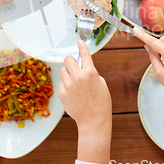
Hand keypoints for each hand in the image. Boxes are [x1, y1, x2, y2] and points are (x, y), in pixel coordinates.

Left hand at [59, 41, 111, 163]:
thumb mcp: (101, 84)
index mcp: (90, 73)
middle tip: (74, 67)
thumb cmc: (101, 103)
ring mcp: (69, 85)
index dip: (82, 47)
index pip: (84, 54)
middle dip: (71, 62)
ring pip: (63, 71)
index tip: (79, 42)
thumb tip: (83, 67)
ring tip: (75, 83)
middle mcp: (78, 77)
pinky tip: (73, 94)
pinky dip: (66, 86)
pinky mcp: (62, 93)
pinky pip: (62, 83)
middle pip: (68, 59)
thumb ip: (91, 73)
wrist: (93, 121)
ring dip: (68, 74)